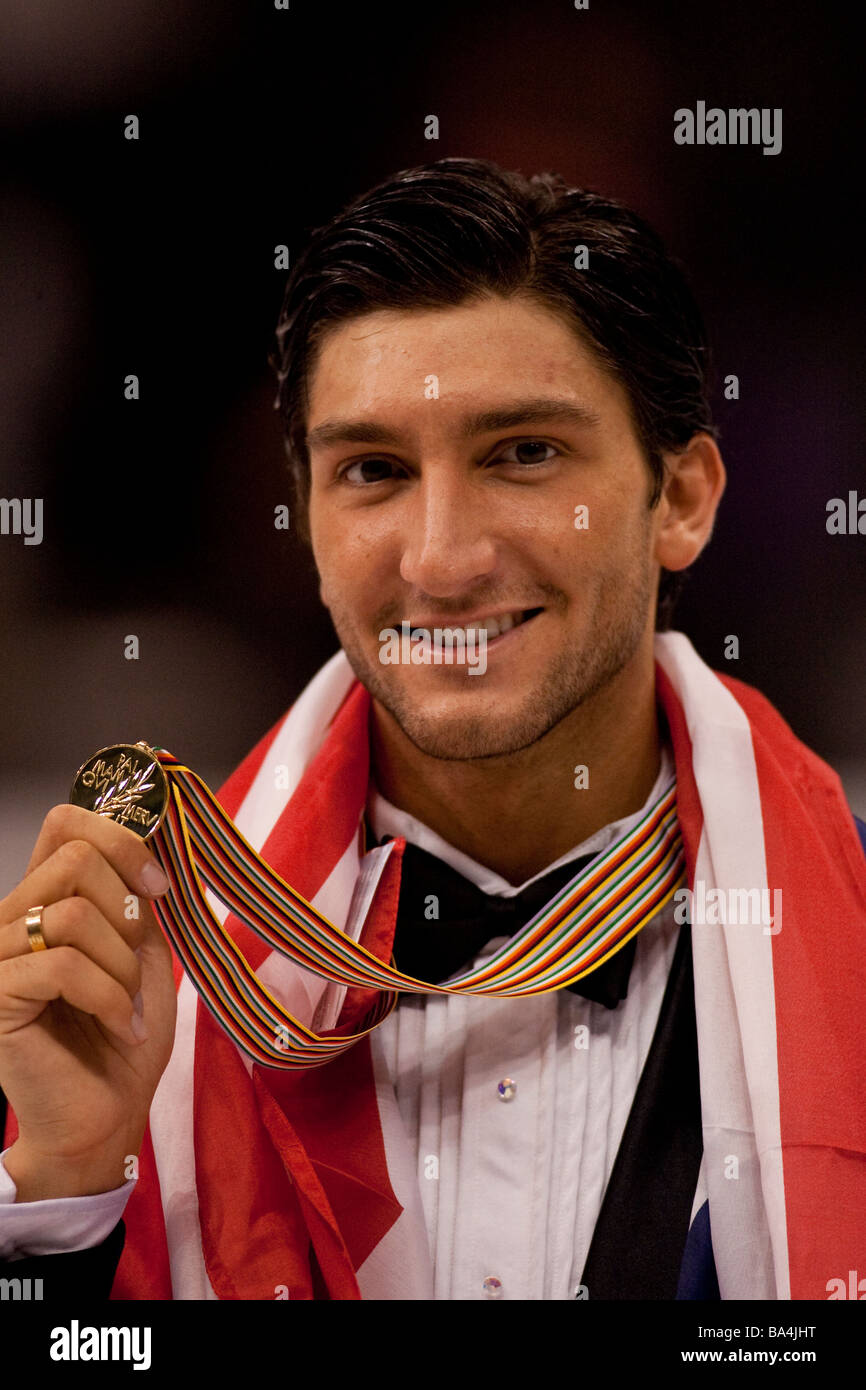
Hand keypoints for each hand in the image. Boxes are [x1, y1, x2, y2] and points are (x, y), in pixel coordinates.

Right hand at [0, 805, 177, 1199]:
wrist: (109, 1116)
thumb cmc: (125, 1034)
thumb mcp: (142, 950)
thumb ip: (134, 895)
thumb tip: (147, 837)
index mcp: (43, 898)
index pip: (64, 822)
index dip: (120, 841)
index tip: (157, 888)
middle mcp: (10, 918)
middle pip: (74, 858)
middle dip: (124, 914)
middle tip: (133, 970)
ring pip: (70, 913)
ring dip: (120, 965)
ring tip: (126, 1008)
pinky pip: (62, 966)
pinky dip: (109, 998)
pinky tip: (122, 1027)